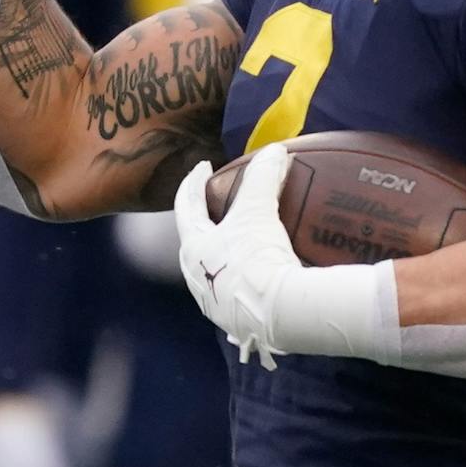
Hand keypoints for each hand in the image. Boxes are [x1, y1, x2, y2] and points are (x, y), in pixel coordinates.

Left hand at [174, 146, 384, 368]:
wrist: (279, 312)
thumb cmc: (257, 258)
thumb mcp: (258, 211)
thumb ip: (263, 177)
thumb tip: (273, 150)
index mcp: (192, 247)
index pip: (186, 206)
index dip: (194, 182)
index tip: (202, 166)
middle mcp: (196, 275)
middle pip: (196, 237)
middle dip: (207, 217)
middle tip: (221, 200)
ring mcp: (214, 299)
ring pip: (214, 264)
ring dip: (224, 246)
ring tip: (243, 234)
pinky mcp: (236, 316)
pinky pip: (235, 285)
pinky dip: (243, 270)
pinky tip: (260, 268)